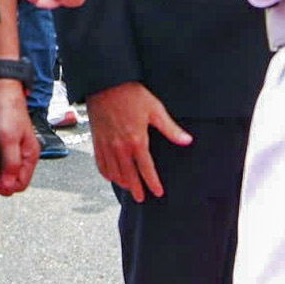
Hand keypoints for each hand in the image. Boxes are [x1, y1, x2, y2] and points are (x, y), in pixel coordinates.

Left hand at [0, 79, 37, 194]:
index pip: (21, 184)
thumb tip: (9, 186)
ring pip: (3, 171)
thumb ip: (11, 164)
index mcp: (30, 154)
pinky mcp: (2, 144)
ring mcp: (12, 149)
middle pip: (11, 179)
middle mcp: (22, 153)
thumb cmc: (7, 110)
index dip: (7, 186)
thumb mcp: (9, 140)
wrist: (0, 89)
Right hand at [87, 81, 191, 201]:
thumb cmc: (132, 95)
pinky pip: (100, 165)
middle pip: (129, 176)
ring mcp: (106, 146)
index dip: (152, 183)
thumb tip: (187, 141)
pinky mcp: (96, 142)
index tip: (158, 193)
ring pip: (114, 173)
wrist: (105, 84)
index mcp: (136, 141)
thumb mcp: (155, 110)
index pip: (146, 169)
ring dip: (122, 183)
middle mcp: (120, 148)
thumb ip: (170, 129)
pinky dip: (107, 174)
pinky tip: (112, 176)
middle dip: (136, 189)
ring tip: (129, 188)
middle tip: (141, 198)